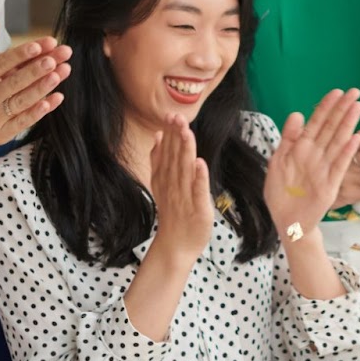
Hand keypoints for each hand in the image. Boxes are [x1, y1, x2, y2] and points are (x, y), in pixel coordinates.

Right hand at [0, 20, 70, 157]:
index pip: (0, 65)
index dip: (20, 55)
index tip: (38, 45)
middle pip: (15, 82)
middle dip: (36, 69)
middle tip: (55, 57)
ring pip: (22, 102)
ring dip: (42, 88)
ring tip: (61, 72)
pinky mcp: (0, 135)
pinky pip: (22, 122)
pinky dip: (39, 111)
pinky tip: (55, 98)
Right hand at [146, 114, 214, 261]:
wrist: (175, 245)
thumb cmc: (173, 212)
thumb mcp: (162, 184)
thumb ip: (160, 160)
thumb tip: (159, 136)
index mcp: (165, 178)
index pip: (168, 152)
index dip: (170, 133)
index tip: (171, 115)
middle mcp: (173, 185)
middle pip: (175, 157)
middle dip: (177, 136)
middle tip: (177, 116)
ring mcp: (185, 197)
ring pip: (185, 170)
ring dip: (186, 151)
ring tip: (187, 132)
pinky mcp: (198, 209)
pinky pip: (198, 191)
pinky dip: (199, 178)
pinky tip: (200, 163)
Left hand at [265, 88, 359, 242]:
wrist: (285, 220)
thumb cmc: (280, 192)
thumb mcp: (278, 161)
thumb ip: (288, 138)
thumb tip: (296, 114)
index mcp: (302, 148)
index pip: (316, 122)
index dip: (326, 107)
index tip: (337, 92)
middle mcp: (316, 155)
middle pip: (331, 127)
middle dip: (342, 109)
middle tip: (355, 92)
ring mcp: (324, 168)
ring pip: (338, 142)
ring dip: (348, 124)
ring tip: (357, 107)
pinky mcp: (330, 184)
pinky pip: (339, 165)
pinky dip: (347, 152)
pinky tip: (355, 138)